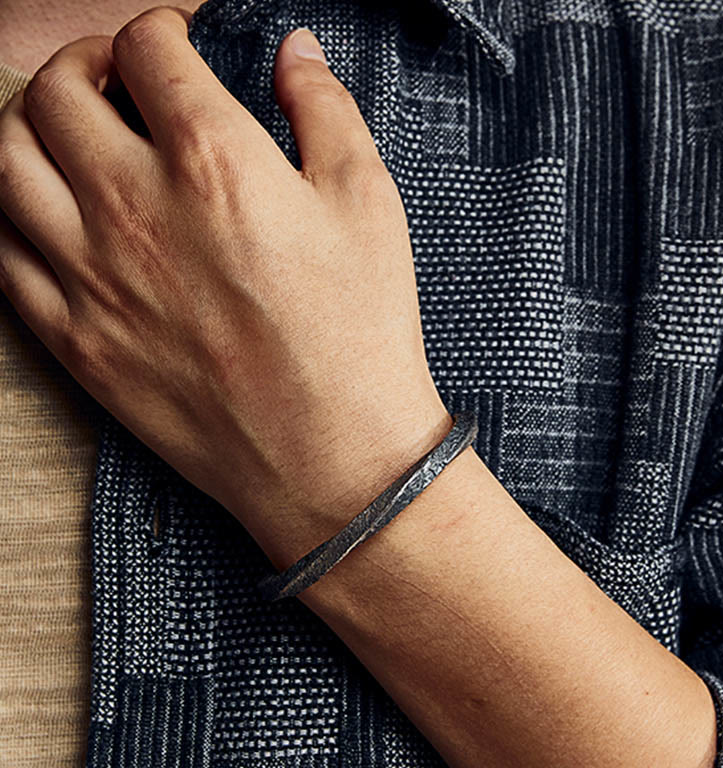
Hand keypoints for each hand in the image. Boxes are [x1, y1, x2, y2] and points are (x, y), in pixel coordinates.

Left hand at [0, 7, 450, 565]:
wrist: (332, 455)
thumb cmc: (361, 332)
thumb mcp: (370, 204)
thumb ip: (326, 110)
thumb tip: (296, 52)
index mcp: (215, 161)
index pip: (147, 50)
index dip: (162, 29)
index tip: (179, 44)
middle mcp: (135, 209)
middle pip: (56, 91)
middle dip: (84, 64)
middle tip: (117, 79)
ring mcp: (94, 279)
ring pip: (5, 162)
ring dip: (28, 124)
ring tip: (70, 134)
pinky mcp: (78, 343)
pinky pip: (4, 255)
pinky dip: (12, 214)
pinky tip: (50, 214)